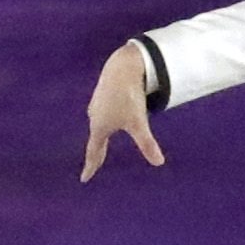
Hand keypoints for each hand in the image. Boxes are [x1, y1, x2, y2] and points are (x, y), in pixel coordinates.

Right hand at [80, 41, 168, 181]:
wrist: (122, 66)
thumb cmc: (129, 95)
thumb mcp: (139, 122)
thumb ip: (147, 144)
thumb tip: (159, 163)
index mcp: (100, 127)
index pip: (94, 153)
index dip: (91, 167)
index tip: (85, 179)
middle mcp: (94, 117)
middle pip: (95, 140)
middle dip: (95, 153)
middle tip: (94, 164)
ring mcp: (96, 104)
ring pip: (98, 124)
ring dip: (99, 136)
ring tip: (100, 144)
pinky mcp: (102, 94)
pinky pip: (102, 113)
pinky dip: (104, 121)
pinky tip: (107, 117)